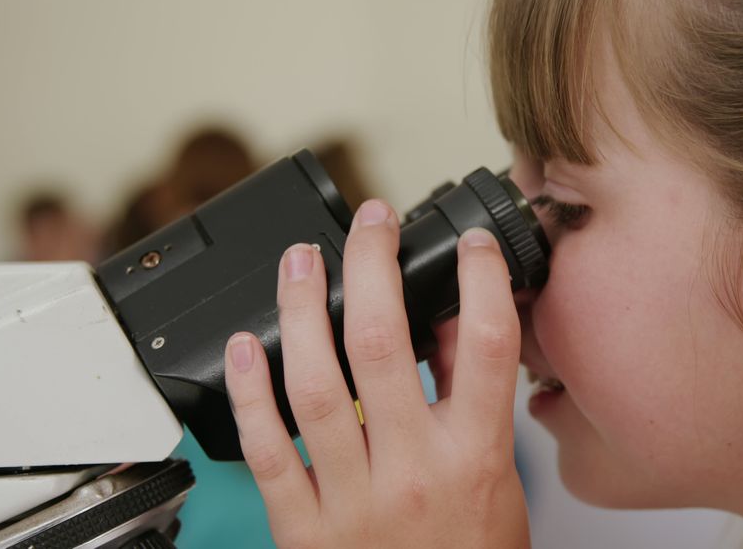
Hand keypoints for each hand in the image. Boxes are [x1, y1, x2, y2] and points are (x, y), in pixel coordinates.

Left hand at [224, 199, 529, 547]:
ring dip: (302, 311)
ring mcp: (352, 498)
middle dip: (371, 267)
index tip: (468, 244)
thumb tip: (449, 325)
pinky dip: (249, 393)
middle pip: (385, 344)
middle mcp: (414, 470)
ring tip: (300, 261)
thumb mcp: (498, 480)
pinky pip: (268, 451)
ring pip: (316, 385)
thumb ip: (474, 403)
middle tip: (366, 224)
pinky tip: (244, 346)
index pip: (487, 345)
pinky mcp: (303, 526)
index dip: (480, 278)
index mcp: (475, 457)